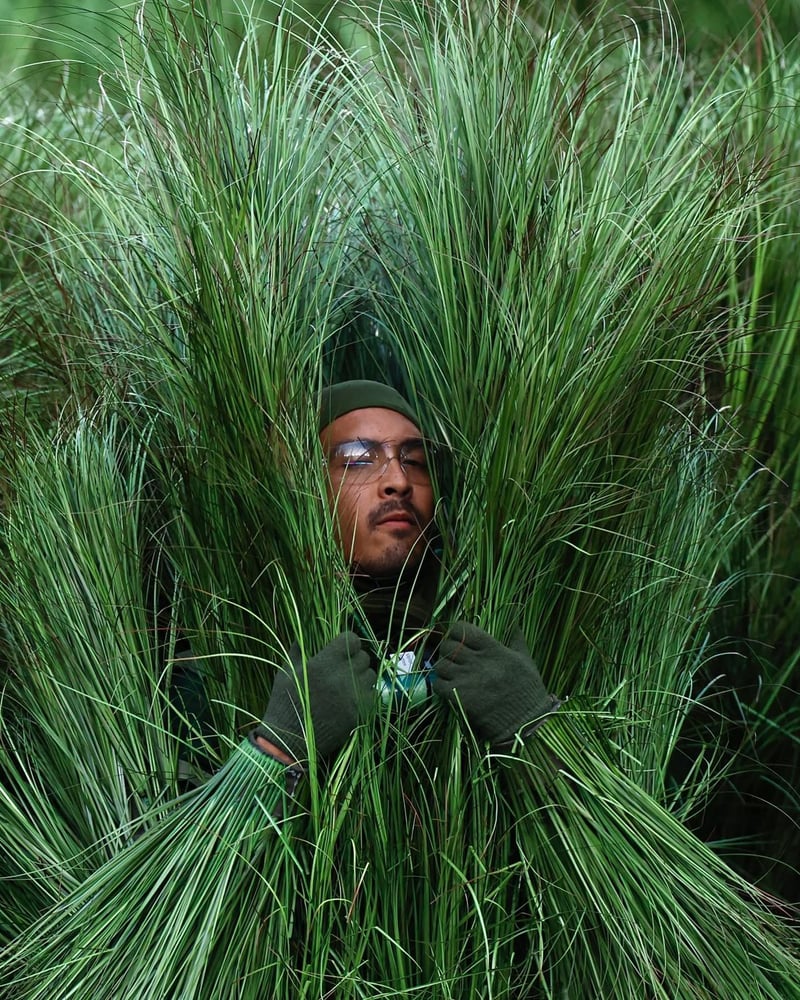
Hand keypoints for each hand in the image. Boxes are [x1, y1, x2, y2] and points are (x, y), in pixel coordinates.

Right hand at [252, 632, 375, 764]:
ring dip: (361, 676)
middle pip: (363, 657)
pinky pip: (373, 695)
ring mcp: (353, 696)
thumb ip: (297, 651)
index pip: (351, 640)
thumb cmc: (284, 704)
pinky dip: (365, 694)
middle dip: (355, 659)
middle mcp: (342, 677)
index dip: (348, 642)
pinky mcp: (360, 713)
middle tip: (344, 667)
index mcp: (323, 664)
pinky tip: (352, 698)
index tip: (341, 648)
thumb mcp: (285, 673)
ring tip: (347, 683)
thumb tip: (301, 636)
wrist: (289, 741)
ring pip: (370, 675)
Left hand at [433, 622, 558, 744]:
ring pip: (440, 665)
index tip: (458, 638)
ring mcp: (467, 679)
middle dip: (447, 651)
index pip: (463, 629)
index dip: (456, 631)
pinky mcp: (460, 697)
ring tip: (451, 674)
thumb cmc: (527, 689)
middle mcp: (478, 661)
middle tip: (453, 658)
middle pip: (447, 646)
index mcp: (493, 649)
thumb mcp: (525, 660)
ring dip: (443, 669)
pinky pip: (438, 685)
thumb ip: (516, 640)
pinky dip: (440, 686)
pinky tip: (449, 688)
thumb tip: (515, 622)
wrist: (525, 721)